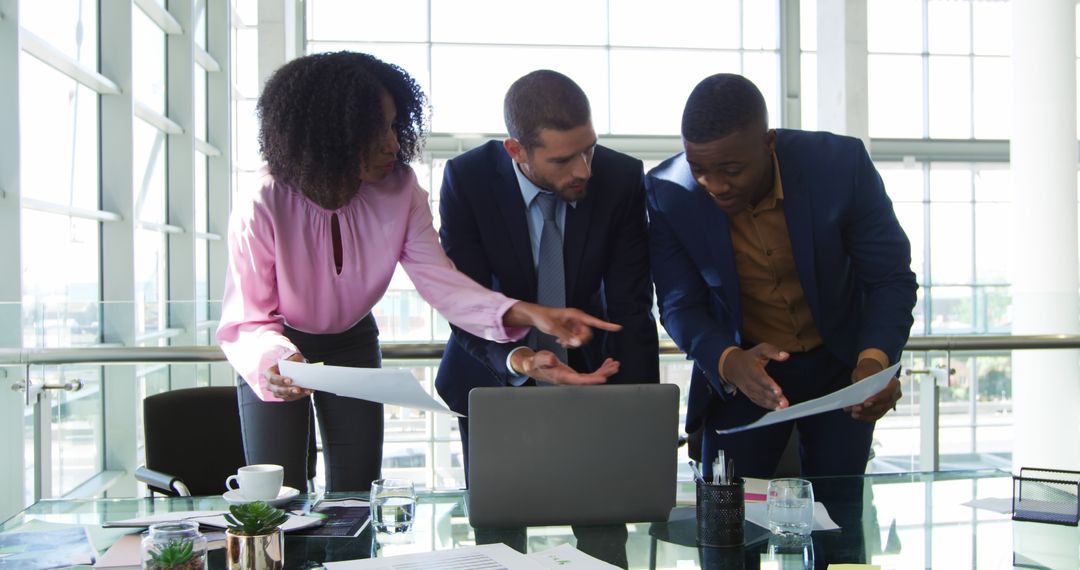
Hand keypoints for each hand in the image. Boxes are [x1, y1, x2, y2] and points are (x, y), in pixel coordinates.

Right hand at [264, 353, 311, 401]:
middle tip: (298, 389)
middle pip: (277, 390)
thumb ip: (294, 362)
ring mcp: (276, 392)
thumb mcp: (291, 359)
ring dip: (296, 395)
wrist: (292, 367)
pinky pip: (291, 398)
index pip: (272, 378)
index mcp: (269, 373)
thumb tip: (302, 368)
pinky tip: (307, 391)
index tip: (290, 380)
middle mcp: (270, 385)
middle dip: (288, 390)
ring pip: (285, 396)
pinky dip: (300, 395)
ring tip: (306, 390)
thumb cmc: (290, 363)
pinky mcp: (284, 396)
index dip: (280, 380)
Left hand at [504, 302, 621, 347]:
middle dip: (580, 340)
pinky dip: (570, 342)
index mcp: (576, 315)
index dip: (607, 325)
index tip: (618, 327)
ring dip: (574, 342)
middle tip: (567, 343)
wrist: (536, 316)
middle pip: (587, 334)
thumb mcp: (553, 328)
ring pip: (581, 338)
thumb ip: (566, 336)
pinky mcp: (570, 330)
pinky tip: (560, 341)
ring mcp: (574, 325)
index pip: (595, 321)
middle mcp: (578, 320)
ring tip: (561, 342)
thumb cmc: (544, 318)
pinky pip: (575, 339)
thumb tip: (577, 343)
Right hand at [511, 349, 618, 384]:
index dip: (592, 380)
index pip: (580, 380)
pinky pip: (590, 374)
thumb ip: (545, 359)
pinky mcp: (575, 375)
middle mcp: (570, 380)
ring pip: (592, 377)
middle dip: (603, 374)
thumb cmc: (537, 362)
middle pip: (590, 380)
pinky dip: (600, 368)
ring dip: (604, 371)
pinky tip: (607, 363)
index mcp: (563, 377)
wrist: (535, 365)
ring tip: (615, 364)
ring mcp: (573, 378)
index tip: (603, 378)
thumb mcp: (540, 358)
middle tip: (615, 366)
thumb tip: (552, 359)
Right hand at [721, 343, 789, 409]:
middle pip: (763, 391)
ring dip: (773, 404)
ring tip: (783, 406)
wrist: (733, 367)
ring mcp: (749, 390)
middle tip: (784, 403)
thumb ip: (773, 351)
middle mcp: (750, 381)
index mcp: (752, 370)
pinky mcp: (751, 395)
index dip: (770, 385)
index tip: (779, 391)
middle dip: (774, 398)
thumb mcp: (760, 349)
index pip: (761, 379)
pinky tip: (778, 408)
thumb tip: (786, 355)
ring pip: (761, 398)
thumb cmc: (750, 357)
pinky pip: (759, 402)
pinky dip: (768, 406)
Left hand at [844, 358, 900, 421]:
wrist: (870, 371)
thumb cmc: (867, 371)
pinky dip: (865, 416)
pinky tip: (855, 415)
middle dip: (868, 408)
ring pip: (879, 412)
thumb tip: (857, 397)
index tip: (865, 403)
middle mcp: (895, 394)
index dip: (877, 399)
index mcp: (894, 382)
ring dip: (865, 414)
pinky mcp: (884, 409)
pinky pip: (876, 415)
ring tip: (853, 413)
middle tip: (855, 409)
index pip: (888, 392)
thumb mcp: (863, 373)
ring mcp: (891, 403)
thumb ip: (862, 384)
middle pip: (883, 405)